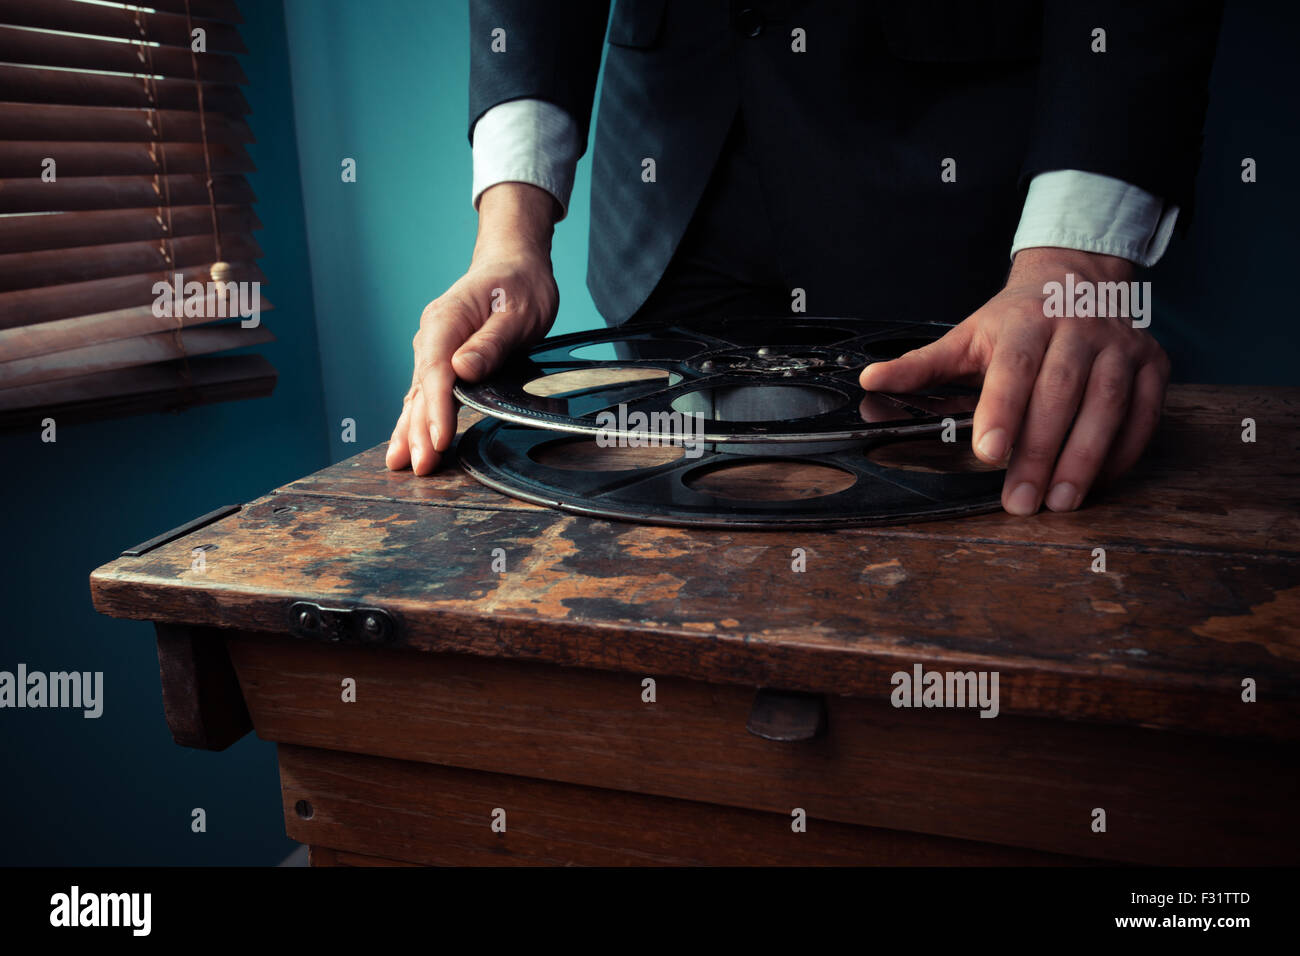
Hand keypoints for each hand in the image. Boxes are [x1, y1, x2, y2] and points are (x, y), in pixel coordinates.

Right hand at [386, 183, 559, 473]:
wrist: (513, 263)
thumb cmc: (520, 285)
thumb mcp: (517, 312)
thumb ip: (490, 342)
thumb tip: (462, 369)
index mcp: (446, 321)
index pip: (436, 372)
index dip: (436, 409)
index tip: (440, 440)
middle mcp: (432, 336)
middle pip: (420, 389)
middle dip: (418, 429)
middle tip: (419, 466)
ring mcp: (433, 348)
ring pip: (417, 394)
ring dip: (411, 430)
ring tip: (400, 463)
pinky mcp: (440, 359)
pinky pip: (423, 392)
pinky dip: (415, 418)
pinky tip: (407, 441)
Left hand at [859, 247, 1169, 514]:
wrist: (1078, 278)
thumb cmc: (1015, 320)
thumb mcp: (966, 336)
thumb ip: (921, 365)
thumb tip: (871, 381)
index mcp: (1026, 322)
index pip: (1014, 368)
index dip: (1002, 410)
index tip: (987, 453)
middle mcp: (1078, 329)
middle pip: (1061, 394)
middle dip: (1039, 452)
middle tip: (1020, 500)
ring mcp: (1121, 345)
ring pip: (1107, 405)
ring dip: (1084, 459)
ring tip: (1060, 502)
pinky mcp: (1153, 363)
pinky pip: (1145, 413)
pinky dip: (1123, 451)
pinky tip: (1098, 483)